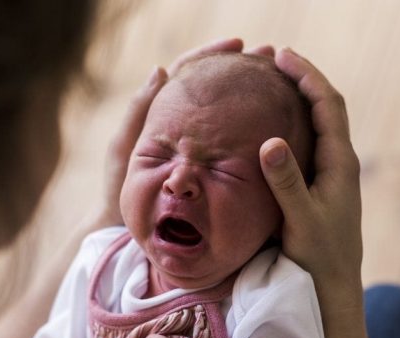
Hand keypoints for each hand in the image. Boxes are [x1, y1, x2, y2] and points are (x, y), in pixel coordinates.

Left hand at [95, 38, 275, 228]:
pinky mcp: (212, 168)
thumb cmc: (119, 191)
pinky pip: (235, 145)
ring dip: (252, 96)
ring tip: (279, 82)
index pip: (190, 72)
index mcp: (163, 113)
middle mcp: (185, 126)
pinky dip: (252, 130)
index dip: (213, 55)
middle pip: (216, 88)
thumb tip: (161, 70)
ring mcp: (201, 147)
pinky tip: (274, 125)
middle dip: (242, 69)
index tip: (238, 45)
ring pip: (229, 115)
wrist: (129, 231)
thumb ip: (138, 112)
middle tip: (269, 57)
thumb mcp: (124, 149)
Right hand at [261, 48, 374, 337]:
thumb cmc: (318, 257)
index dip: (307, 75)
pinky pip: (309, 141)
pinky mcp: (321, 185)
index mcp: (340, 163)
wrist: (334, 287)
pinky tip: (272, 124)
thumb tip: (270, 141)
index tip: (282, 55)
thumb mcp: (300, 220)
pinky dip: (294, 122)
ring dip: (299, 97)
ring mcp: (332, 173)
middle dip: (303, 78)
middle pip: (326, 106)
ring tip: (272, 81)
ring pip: (318, 123)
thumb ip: (286, 183)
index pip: (328, 105)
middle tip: (273, 58)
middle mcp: (340, 162)